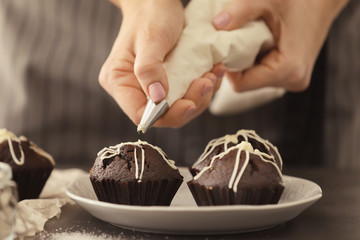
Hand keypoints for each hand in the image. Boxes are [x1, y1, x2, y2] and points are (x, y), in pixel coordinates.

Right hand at [99, 0, 223, 127]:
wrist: (157, 2)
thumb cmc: (150, 14)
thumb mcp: (150, 39)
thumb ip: (150, 69)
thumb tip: (158, 99)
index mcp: (119, 81)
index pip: (140, 114)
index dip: (166, 115)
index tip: (190, 103)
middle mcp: (132, 89)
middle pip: (163, 115)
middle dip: (190, 104)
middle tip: (207, 83)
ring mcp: (150, 87)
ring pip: (178, 108)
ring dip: (200, 96)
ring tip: (213, 75)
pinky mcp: (166, 83)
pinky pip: (185, 94)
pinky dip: (203, 87)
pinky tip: (213, 72)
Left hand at [211, 0, 348, 91]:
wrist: (324, 0)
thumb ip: (242, 11)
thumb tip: (216, 25)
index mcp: (288, 70)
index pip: (241, 84)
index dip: (227, 67)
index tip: (223, 47)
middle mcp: (292, 81)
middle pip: (247, 82)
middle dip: (236, 62)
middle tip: (233, 39)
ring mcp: (293, 79)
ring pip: (254, 78)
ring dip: (246, 59)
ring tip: (249, 37)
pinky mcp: (291, 74)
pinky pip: (263, 72)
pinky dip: (255, 58)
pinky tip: (258, 41)